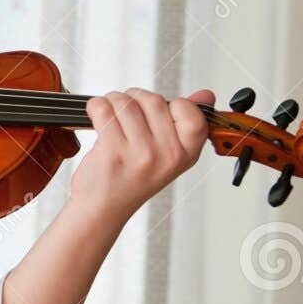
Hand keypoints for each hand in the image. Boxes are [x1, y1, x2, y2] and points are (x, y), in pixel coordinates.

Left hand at [71, 87, 214, 223]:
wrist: (104, 208)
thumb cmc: (133, 178)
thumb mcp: (168, 155)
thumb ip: (186, 122)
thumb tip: (206, 94)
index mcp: (186, 154)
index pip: (192, 113)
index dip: (173, 104)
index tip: (157, 115)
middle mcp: (167, 155)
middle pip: (154, 100)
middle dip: (135, 99)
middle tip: (126, 114)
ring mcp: (141, 154)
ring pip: (126, 102)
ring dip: (113, 102)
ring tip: (110, 117)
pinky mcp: (113, 151)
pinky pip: (104, 109)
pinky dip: (96, 107)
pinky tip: (96, 118)